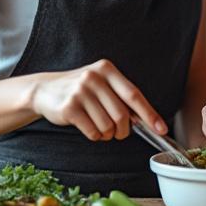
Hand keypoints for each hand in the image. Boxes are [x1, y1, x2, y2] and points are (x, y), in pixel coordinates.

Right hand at [31, 59, 165, 141]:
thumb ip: (121, 97)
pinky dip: (94, 136)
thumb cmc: (81, 91)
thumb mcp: (101, 84)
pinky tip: (87, 127)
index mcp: (107, 69)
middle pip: (121, 115)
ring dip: (107, 134)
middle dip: (124, 131)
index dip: (149, 114)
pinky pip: (92, 131)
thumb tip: (147, 120)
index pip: (133, 94)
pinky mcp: (69, 107)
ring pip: (107, 126)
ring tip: (98, 126)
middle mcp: (94, 77)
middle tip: (119, 133)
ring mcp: (80, 91)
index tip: (161, 128)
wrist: (44, 90)